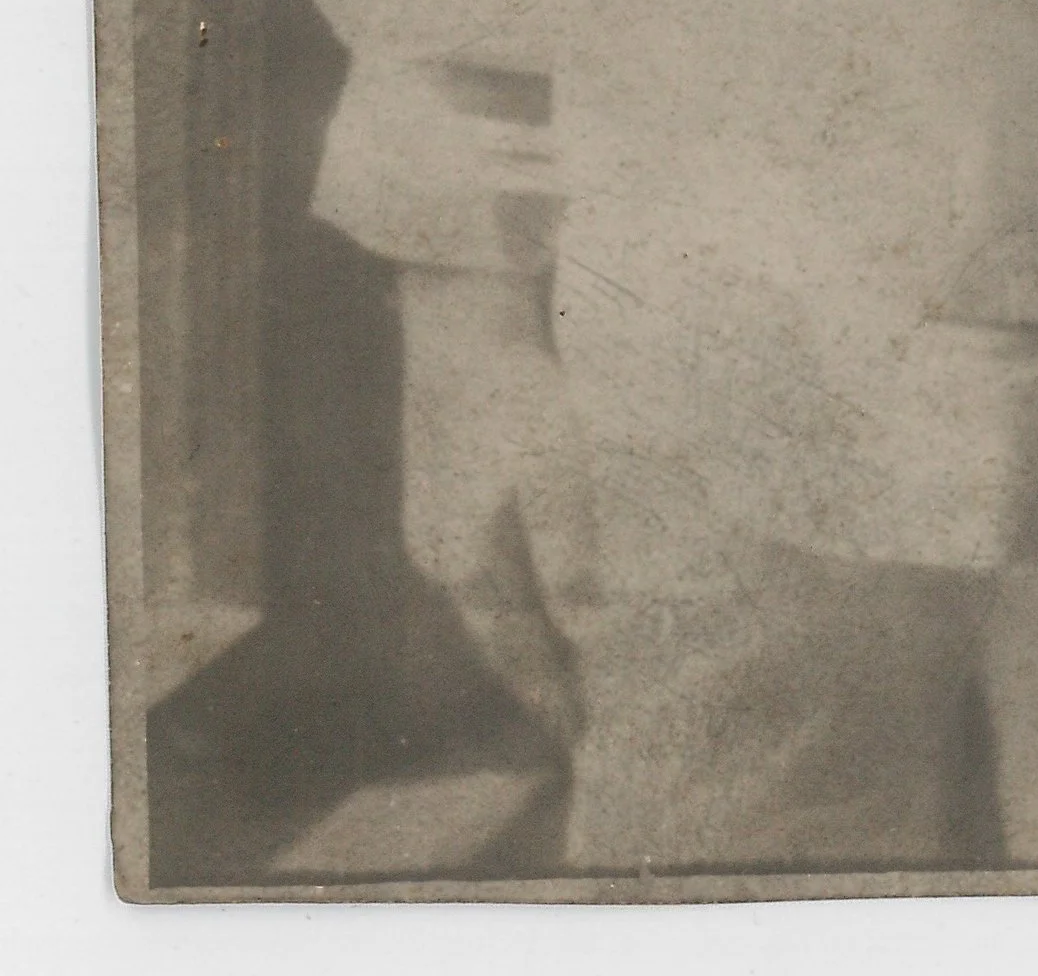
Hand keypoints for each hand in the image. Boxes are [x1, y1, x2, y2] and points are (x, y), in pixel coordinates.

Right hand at [397, 265, 596, 745]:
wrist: (461, 320)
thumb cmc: (512, 389)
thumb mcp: (551, 467)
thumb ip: (566, 552)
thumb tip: (583, 633)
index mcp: (461, 557)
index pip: (511, 650)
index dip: (548, 693)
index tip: (581, 736)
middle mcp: (439, 556)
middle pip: (492, 638)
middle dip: (535, 680)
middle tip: (578, 719)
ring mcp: (435, 526)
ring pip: (483, 608)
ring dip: (522, 642)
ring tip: (562, 672)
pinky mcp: (445, 497)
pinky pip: (481, 574)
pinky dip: (512, 599)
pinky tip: (534, 596)